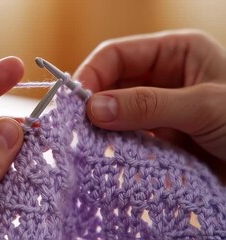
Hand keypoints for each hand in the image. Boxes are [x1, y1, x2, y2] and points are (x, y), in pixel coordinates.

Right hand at [73, 30, 225, 160]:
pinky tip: (110, 154)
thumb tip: (94, 109)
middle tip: (77, 126)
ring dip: (102, 126)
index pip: (117, 54)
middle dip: (94, 102)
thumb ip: (148, 105)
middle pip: (112, 83)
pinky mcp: (158, 136)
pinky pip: (126, 136)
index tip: (75, 100)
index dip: (92, 73)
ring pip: (115, 112)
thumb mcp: (203, 106)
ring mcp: (158, 108)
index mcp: (175, 52)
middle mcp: (162, 77)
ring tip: (90, 142)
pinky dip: (115, 145)